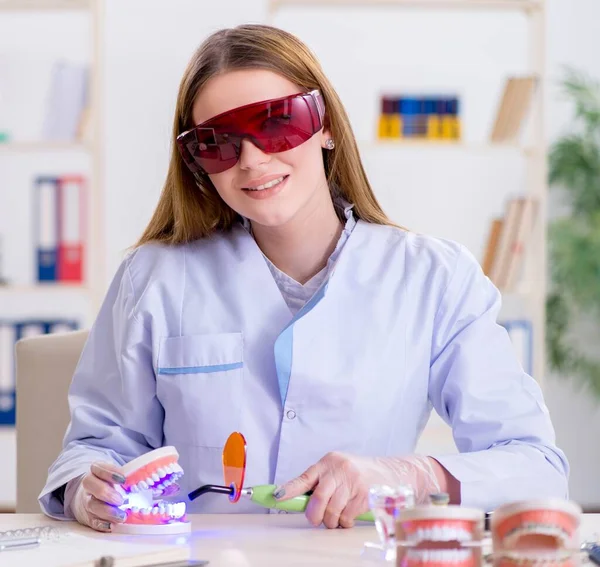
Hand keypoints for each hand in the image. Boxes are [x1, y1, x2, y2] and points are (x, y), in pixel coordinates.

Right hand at [71, 462, 127, 531]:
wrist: (90, 495)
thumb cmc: (109, 482)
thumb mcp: (115, 474)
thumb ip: (127, 475)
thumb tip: (149, 478)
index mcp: (96, 470)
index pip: (99, 468)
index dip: (110, 473)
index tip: (123, 479)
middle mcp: (89, 485)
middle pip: (91, 485)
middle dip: (107, 493)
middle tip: (121, 500)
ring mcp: (86, 501)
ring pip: (92, 505)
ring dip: (107, 512)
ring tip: (122, 516)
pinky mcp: (87, 516)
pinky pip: (91, 521)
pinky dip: (102, 524)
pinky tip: (111, 526)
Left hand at [273, 452, 441, 528]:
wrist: (391, 472)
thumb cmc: (359, 473)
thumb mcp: (338, 469)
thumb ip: (321, 480)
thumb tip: (297, 499)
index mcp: (328, 462)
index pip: (304, 477)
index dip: (290, 489)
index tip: (277, 497)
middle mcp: (340, 470)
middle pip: (318, 499)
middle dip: (314, 516)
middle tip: (316, 519)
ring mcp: (353, 483)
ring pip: (331, 512)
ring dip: (331, 521)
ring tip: (336, 516)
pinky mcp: (365, 496)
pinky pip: (346, 518)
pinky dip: (344, 522)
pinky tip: (349, 515)